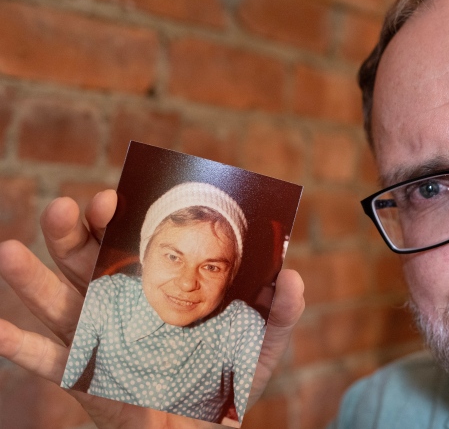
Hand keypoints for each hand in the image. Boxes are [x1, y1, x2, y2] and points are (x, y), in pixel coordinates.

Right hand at [0, 190, 304, 427]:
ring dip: (30, 278)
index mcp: (156, 285)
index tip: (118, 196)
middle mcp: (119, 304)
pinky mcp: (85, 378)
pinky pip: (44, 362)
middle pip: (86, 261)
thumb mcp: (261, 343)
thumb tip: (292, 275)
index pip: (132, 242)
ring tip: (9, 251)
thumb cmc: (227, 380)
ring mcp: (96, 338)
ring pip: (57, 302)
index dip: (121, 217)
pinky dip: (14, 347)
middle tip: (69, 207)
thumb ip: (279, 310)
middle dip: (74, 233)